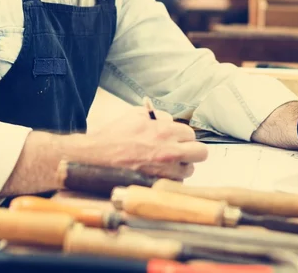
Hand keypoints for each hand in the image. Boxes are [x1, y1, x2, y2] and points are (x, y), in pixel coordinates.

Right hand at [78, 107, 207, 179]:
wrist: (96, 156)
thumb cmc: (114, 135)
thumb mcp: (136, 115)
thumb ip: (158, 116)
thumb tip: (171, 121)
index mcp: (166, 131)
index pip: (191, 134)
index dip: (183, 137)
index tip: (175, 139)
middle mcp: (170, 151)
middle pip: (201, 153)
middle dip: (192, 152)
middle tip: (181, 152)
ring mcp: (165, 170)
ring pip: (189, 170)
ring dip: (181, 167)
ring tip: (166, 164)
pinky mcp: (158, 184)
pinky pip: (175, 183)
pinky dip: (170, 179)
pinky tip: (157, 173)